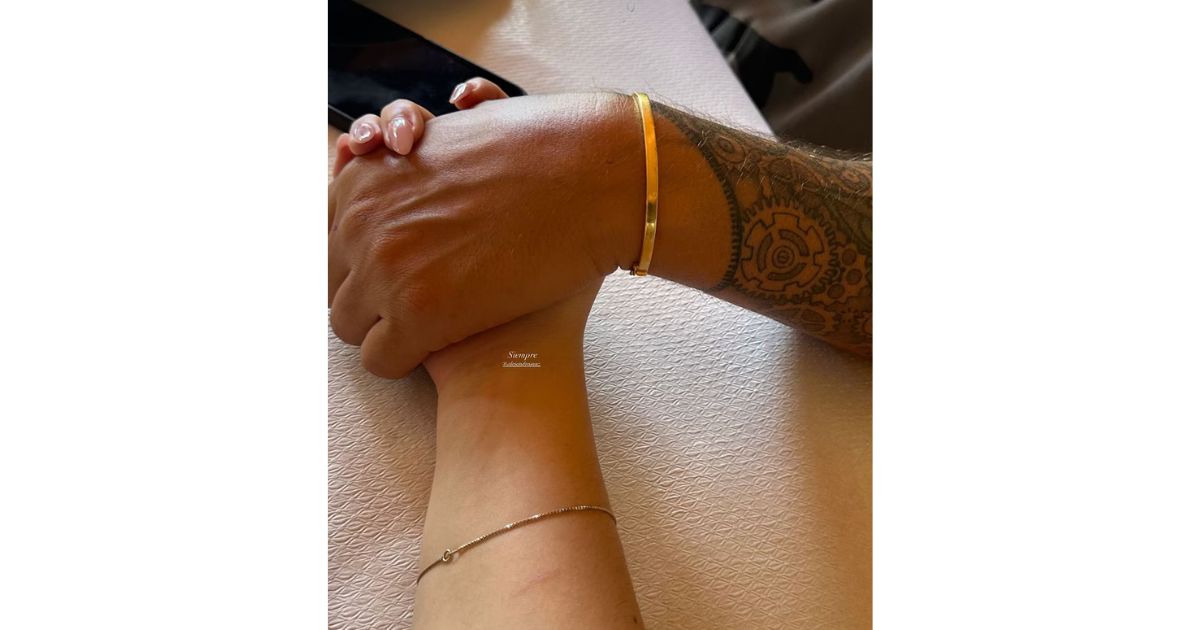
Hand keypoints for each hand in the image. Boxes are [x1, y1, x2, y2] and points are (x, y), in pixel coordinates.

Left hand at [328, 91, 641, 377]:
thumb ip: (422, 145)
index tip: (400, 264)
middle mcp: (360, 223)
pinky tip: (439, 348)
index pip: (329, 237)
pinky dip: (405, 360)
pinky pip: (381, 361)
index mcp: (361, 180)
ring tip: (428, 325)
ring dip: (383, 329)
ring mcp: (385, 270)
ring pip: (348, 326)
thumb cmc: (543, 152)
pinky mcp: (418, 318)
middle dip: (369, 296)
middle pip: (334, 284)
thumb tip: (425, 131)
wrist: (594, 182)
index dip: (364, 256)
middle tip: (416, 299)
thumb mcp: (456, 135)